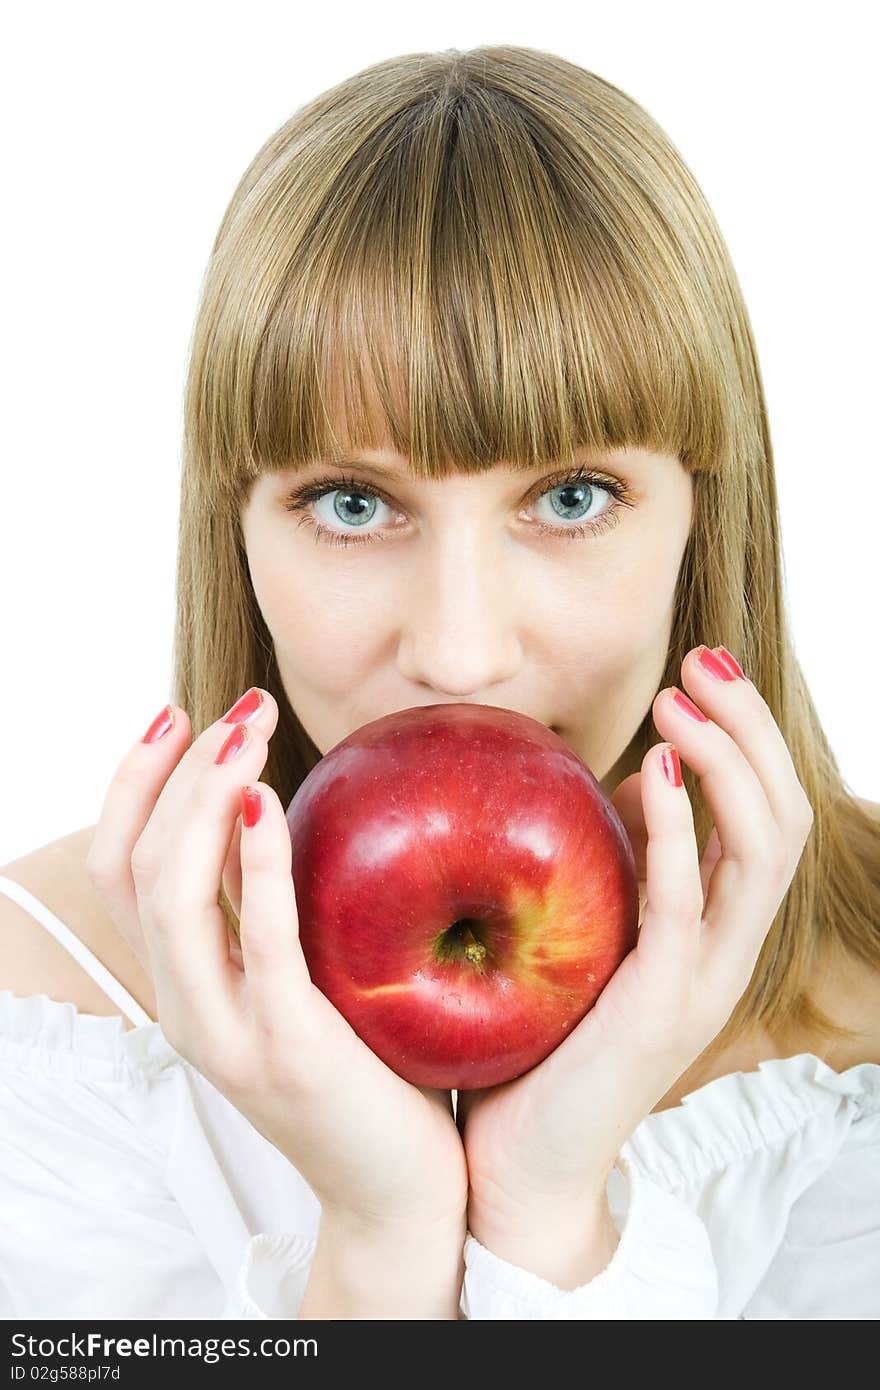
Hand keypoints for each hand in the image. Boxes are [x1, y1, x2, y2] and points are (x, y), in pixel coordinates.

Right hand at [86, 689, 467, 1232]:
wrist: (398, 1192)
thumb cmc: (366, 1070)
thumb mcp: (300, 977)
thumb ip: (271, 905)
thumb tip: (274, 803)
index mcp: (184, 987)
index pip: (119, 868)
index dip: (133, 783)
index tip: (178, 711)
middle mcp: (184, 1009)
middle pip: (134, 868)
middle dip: (171, 770)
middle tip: (238, 705)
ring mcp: (226, 1033)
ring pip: (171, 895)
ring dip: (200, 797)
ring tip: (247, 729)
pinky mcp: (285, 1047)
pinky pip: (257, 938)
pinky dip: (254, 860)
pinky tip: (265, 799)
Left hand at [456, 645, 813, 1231]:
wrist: (523, 1164)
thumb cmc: (543, 1041)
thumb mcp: (587, 930)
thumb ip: (618, 862)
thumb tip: (619, 778)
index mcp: (710, 927)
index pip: (764, 812)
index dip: (745, 734)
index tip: (696, 669)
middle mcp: (725, 948)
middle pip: (783, 814)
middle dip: (751, 726)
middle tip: (701, 660)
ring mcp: (704, 977)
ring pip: (762, 848)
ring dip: (727, 760)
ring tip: (679, 698)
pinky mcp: (664, 1003)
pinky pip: (690, 901)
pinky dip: (680, 827)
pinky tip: (654, 769)